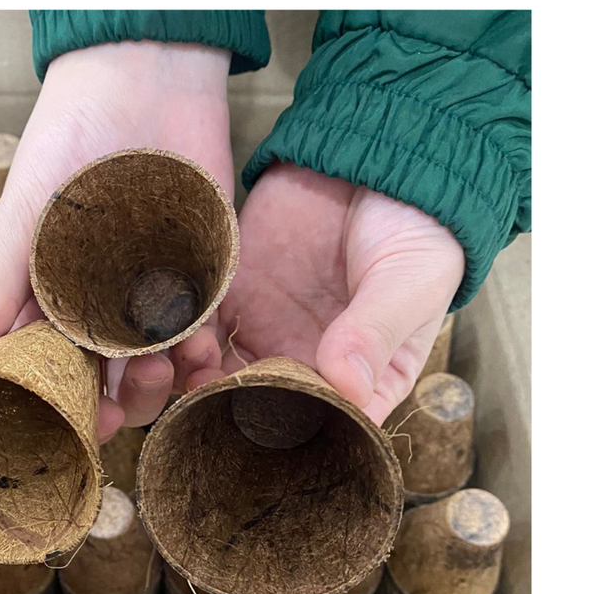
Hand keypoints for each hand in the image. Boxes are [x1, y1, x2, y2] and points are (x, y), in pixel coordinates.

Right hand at [0, 40, 233, 440]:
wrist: (147, 82)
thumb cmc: (70, 141)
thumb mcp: (23, 217)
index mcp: (45, 308)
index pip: (46, 380)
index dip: (59, 414)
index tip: (72, 432)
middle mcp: (96, 315)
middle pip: (106, 388)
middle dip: (118, 407)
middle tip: (124, 402)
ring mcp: (148, 303)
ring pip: (154, 372)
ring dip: (163, 384)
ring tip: (170, 364)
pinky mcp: (197, 284)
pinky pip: (201, 338)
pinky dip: (205, 356)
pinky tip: (204, 353)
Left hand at [176, 163, 465, 424]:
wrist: (374, 159)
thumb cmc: (413, 229)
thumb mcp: (408, 282)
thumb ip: (374, 332)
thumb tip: (346, 386)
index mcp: (362, 380)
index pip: (324, 425)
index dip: (293, 434)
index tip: (265, 427)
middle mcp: (307, 367)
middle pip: (259, 411)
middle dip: (227, 412)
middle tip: (206, 400)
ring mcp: (266, 334)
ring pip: (219, 377)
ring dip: (196, 378)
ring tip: (191, 361)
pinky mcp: (234, 297)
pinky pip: (200, 328)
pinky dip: (184, 335)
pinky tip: (179, 329)